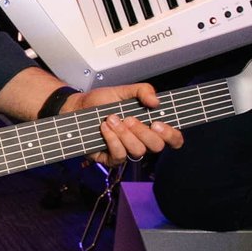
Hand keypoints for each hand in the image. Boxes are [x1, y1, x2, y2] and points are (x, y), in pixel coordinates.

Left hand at [64, 83, 180, 165]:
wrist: (78, 107)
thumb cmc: (102, 101)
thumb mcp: (124, 90)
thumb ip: (143, 91)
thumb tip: (156, 102)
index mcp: (150, 127)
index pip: (173, 139)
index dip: (171, 135)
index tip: (158, 123)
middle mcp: (141, 141)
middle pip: (156, 146)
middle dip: (143, 131)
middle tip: (129, 118)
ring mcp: (127, 151)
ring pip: (138, 151)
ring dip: (125, 134)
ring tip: (111, 119)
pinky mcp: (111, 159)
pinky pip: (120, 156)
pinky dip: (112, 140)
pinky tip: (105, 128)